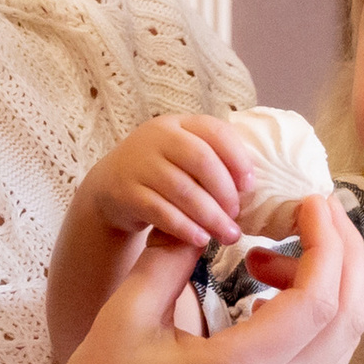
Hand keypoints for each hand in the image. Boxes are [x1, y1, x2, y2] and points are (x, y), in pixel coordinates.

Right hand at [33, 190, 363, 363]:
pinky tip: (268, 297)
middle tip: (316, 212)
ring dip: (329, 288)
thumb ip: (169, 260)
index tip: (307, 202)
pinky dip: (314, 320)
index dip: (325, 242)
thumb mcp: (123, 319)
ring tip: (275, 253)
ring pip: (342, 344)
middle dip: (343, 255)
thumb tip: (205, 215)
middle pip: (346, 319)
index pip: (316, 300)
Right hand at [77, 114, 258, 251]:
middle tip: (236, 215)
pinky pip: (159, 211)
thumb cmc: (162, 172)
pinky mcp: (125, 192)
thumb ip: (213, 160)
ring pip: (181, 188)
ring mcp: (138, 163)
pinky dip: (184, 227)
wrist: (111, 185)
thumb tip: (252, 188)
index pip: (216, 132)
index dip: (238, 159)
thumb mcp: (184, 156)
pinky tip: (200, 240)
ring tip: (226, 235)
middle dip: (224, 191)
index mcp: (179, 124)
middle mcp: (157, 137)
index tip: (250, 186)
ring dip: (209, 216)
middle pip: (200, 159)